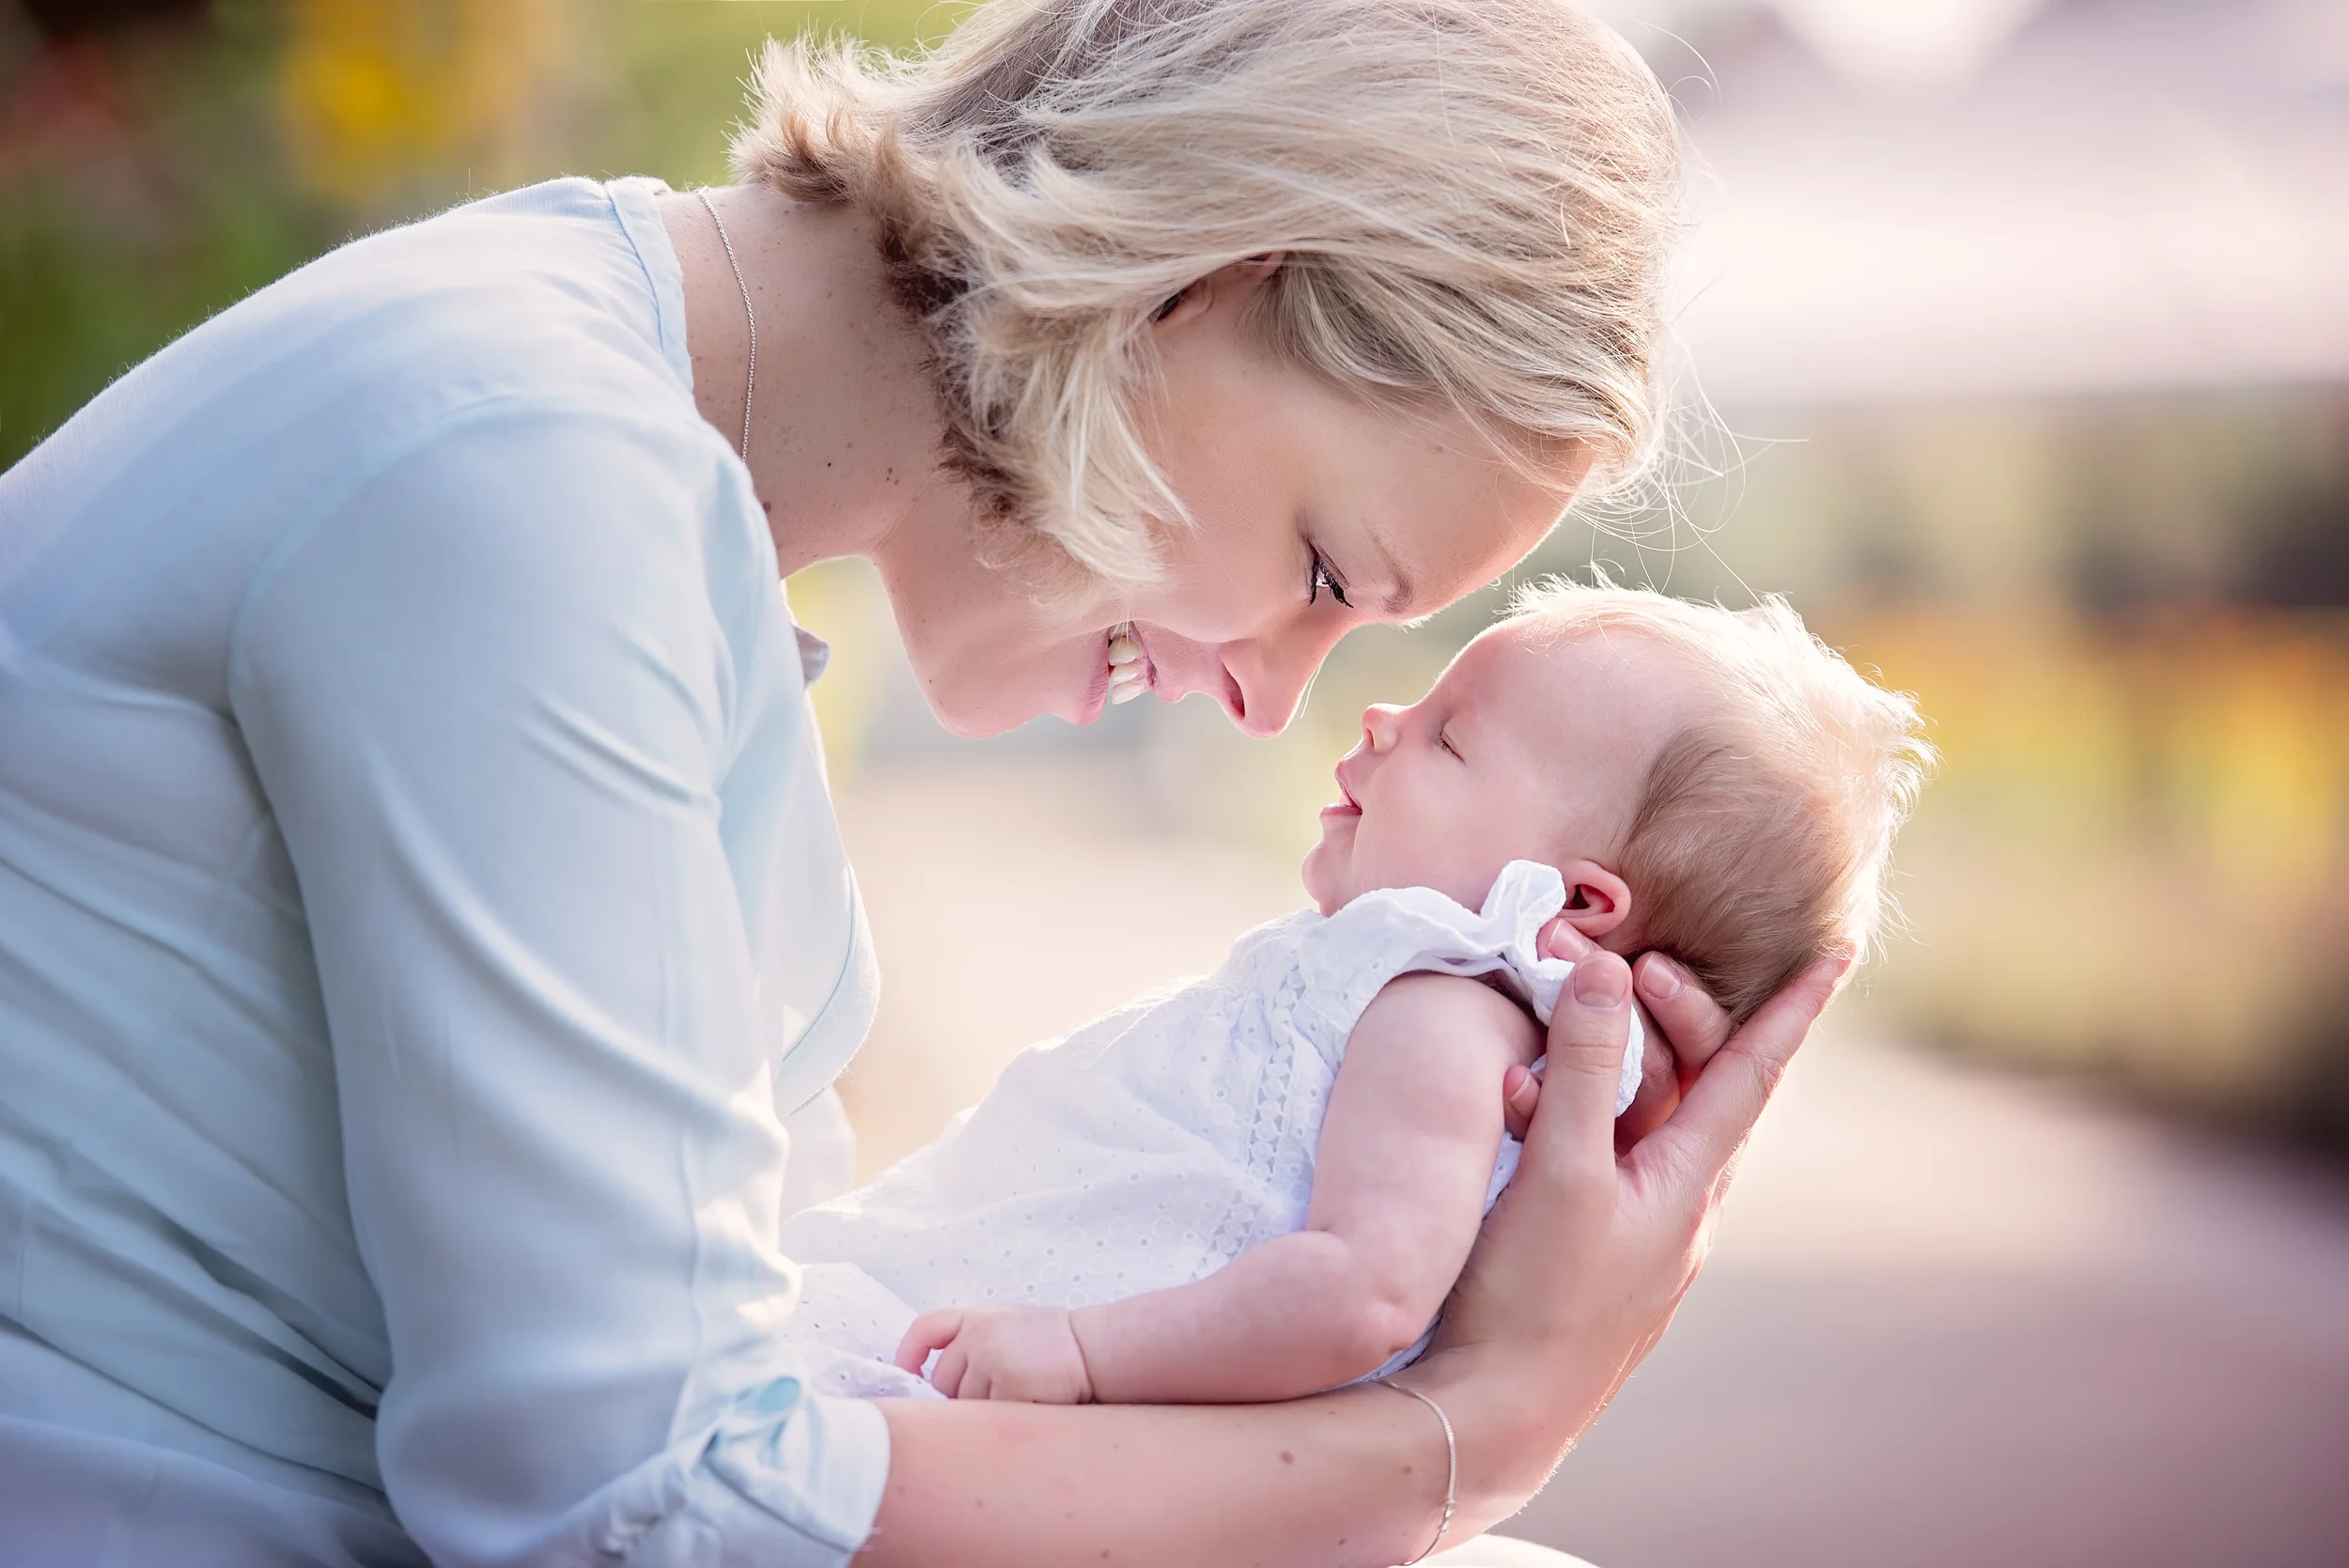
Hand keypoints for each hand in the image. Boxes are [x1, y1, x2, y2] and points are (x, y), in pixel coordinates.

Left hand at [894, 1303, 1095, 1402]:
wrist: (1096, 1349)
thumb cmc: (1055, 1343)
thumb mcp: (1008, 1323)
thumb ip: (973, 1339)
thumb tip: (934, 1382)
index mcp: (978, 1316)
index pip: (927, 1328)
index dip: (909, 1354)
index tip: (908, 1376)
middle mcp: (979, 1334)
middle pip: (942, 1381)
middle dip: (958, 1396)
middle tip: (995, 1396)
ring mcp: (992, 1359)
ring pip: (963, 1404)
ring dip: (983, 1412)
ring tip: (1018, 1398)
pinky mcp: (1008, 1385)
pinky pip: (988, 1418)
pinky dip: (1003, 1421)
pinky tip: (1027, 1406)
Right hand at [1419, 942, 1846, 1506]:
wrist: (1495, 1413)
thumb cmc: (1532, 1298)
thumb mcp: (1560, 1170)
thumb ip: (1587, 1068)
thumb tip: (1607, 971)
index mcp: (1686, 1182)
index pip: (1751, 1073)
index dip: (1791, 1010)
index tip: (1838, 957)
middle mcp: (1678, 1206)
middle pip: (1698, 1083)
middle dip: (1672, 1014)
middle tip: (1628, 968)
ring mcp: (1640, 1233)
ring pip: (1651, 1118)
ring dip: (1623, 1059)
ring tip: (1567, 1019)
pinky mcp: (1598, 1251)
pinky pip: (1608, 1153)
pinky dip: (1579, 1107)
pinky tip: (1523, 1103)